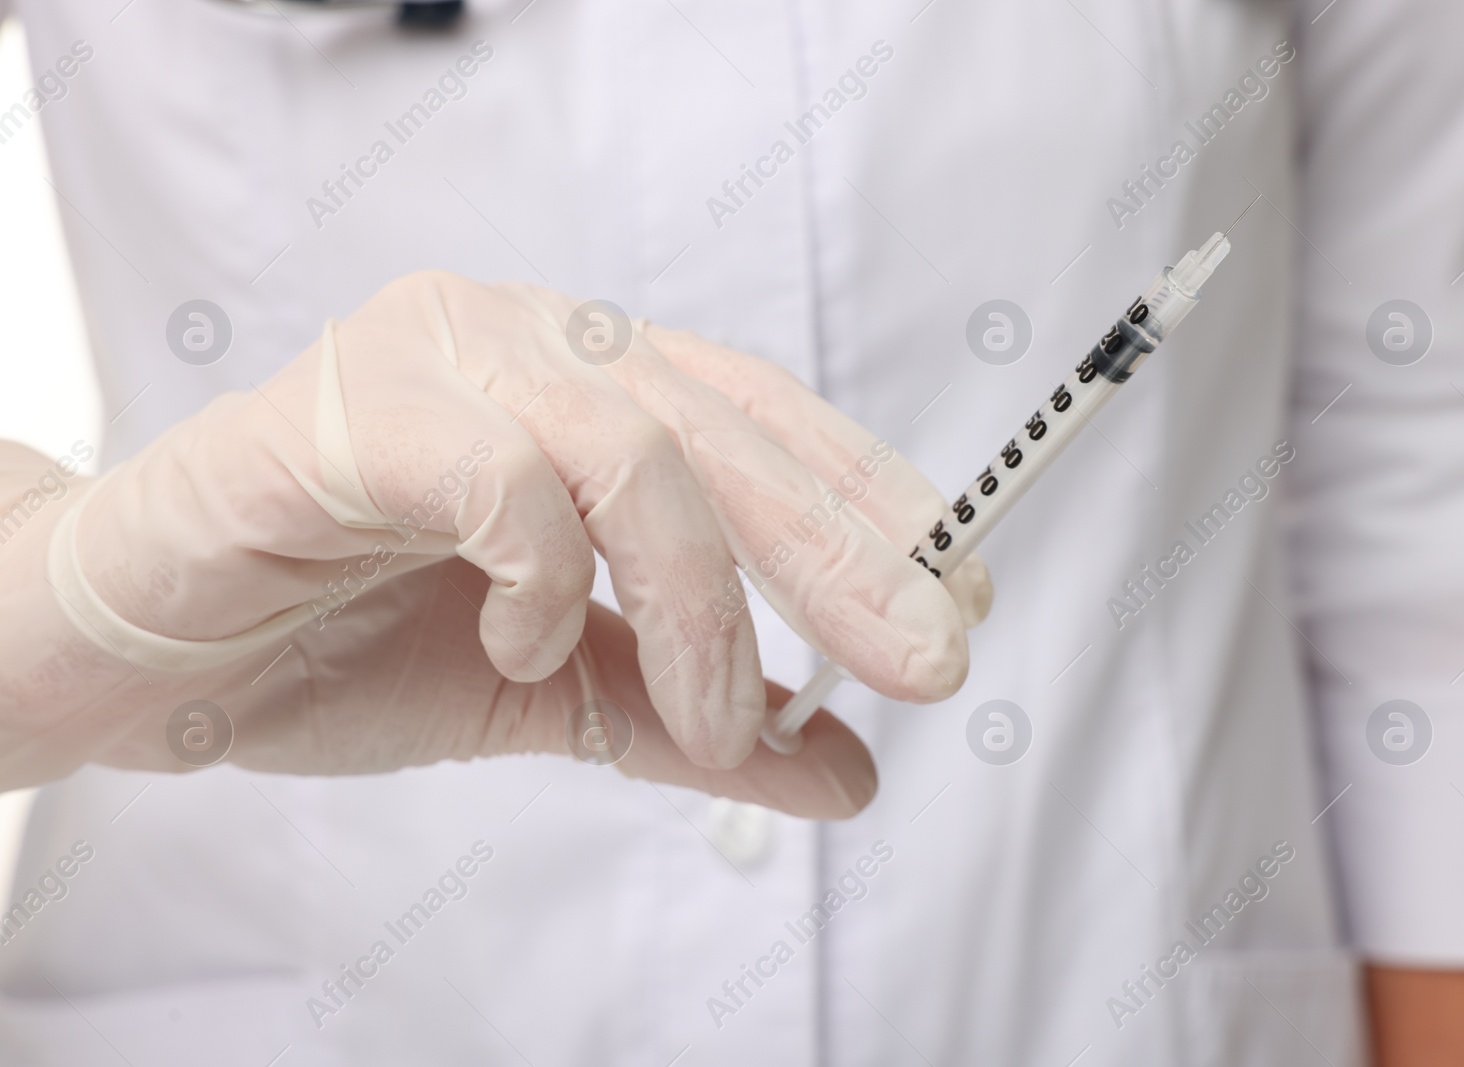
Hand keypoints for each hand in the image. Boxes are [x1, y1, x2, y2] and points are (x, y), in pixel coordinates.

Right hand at [2, 273, 988, 814]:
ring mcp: (435, 358)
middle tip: (924, 661)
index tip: (951, 599)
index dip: (867, 503)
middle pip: (726, 430)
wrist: (151, 653)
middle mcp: (527, 341)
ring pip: (632, 443)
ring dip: (701, 600)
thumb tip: (848, 772)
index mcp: (584, 384)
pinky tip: (526, 648)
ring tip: (720, 715)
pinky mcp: (344, 412)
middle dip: (839, 557)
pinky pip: (495, 470)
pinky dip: (543, 576)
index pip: (763, 420)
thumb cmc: (344, 638)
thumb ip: (694, 721)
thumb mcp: (562, 695)